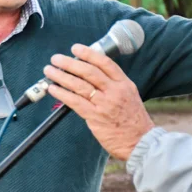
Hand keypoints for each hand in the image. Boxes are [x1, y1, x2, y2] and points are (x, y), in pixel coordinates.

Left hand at [43, 43, 154, 159]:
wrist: (141, 142)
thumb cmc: (134, 122)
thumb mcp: (130, 96)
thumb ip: (113, 86)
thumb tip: (90, 77)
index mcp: (124, 84)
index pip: (105, 63)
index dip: (89, 54)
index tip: (76, 48)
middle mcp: (115, 91)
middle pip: (89, 71)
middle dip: (70, 63)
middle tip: (56, 58)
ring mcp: (105, 104)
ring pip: (79, 85)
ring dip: (61, 76)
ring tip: (50, 71)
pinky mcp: (95, 117)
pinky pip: (75, 102)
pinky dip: (62, 94)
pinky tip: (53, 89)